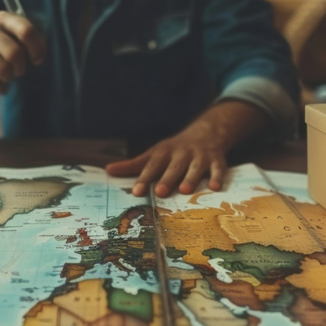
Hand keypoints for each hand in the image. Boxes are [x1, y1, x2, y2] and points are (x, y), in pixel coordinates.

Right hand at [0, 11, 45, 96]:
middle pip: (14, 52)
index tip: (38, 60)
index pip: (25, 30)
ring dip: (8, 79)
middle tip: (18, 72)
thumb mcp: (16, 46)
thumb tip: (39, 54)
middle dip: (20, 68)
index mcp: (1, 19)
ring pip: (2, 69)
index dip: (36, 49)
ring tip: (5, 77)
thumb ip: (31, 45)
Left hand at [105, 101, 269, 197]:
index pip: (152, 165)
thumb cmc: (174, 150)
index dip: (143, 178)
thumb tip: (108, 171)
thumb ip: (133, 165)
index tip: (136, 192)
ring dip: (190, 178)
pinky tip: (216, 188)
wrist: (207, 132)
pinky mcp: (216, 160)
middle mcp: (181, 153)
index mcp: (164, 152)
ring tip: (185, 191)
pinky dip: (218, 177)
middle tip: (159, 192)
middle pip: (173, 167)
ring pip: (195, 167)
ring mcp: (200, 156)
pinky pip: (218, 169)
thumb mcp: (154, 154)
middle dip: (166, 178)